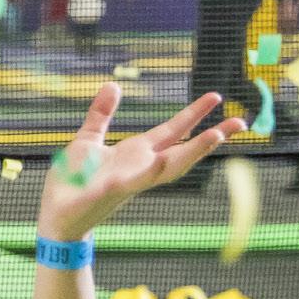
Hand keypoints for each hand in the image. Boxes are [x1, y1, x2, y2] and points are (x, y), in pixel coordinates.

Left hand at [38, 83, 231, 242]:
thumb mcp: (88, 139)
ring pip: (169, 167)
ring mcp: (130, 180)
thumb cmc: (74, 180)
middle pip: (183, 148)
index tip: (217, 97)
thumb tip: (114, 85)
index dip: (193, 114)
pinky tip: (161, 160)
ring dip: (193, 152)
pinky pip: (134, 182)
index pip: (172, 130)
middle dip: (212, 135)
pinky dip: (149, 172)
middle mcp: (140, 166)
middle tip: (242, 121)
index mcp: (136, 153)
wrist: (57, 213)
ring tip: (217, 135)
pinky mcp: (111, 191)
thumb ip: (101, 114)